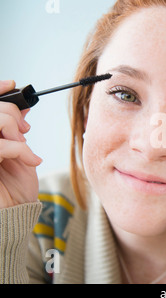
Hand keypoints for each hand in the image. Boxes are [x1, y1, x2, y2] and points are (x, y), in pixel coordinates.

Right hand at [0, 80, 41, 208]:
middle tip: (24, 130)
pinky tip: (31, 160)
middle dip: (10, 112)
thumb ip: (14, 130)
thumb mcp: (18, 152)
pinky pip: (0, 145)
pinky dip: (20, 149)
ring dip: (14, 128)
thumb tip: (22, 108)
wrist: (13, 213)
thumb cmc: (13, 186)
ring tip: (24, 144)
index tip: (13, 84)